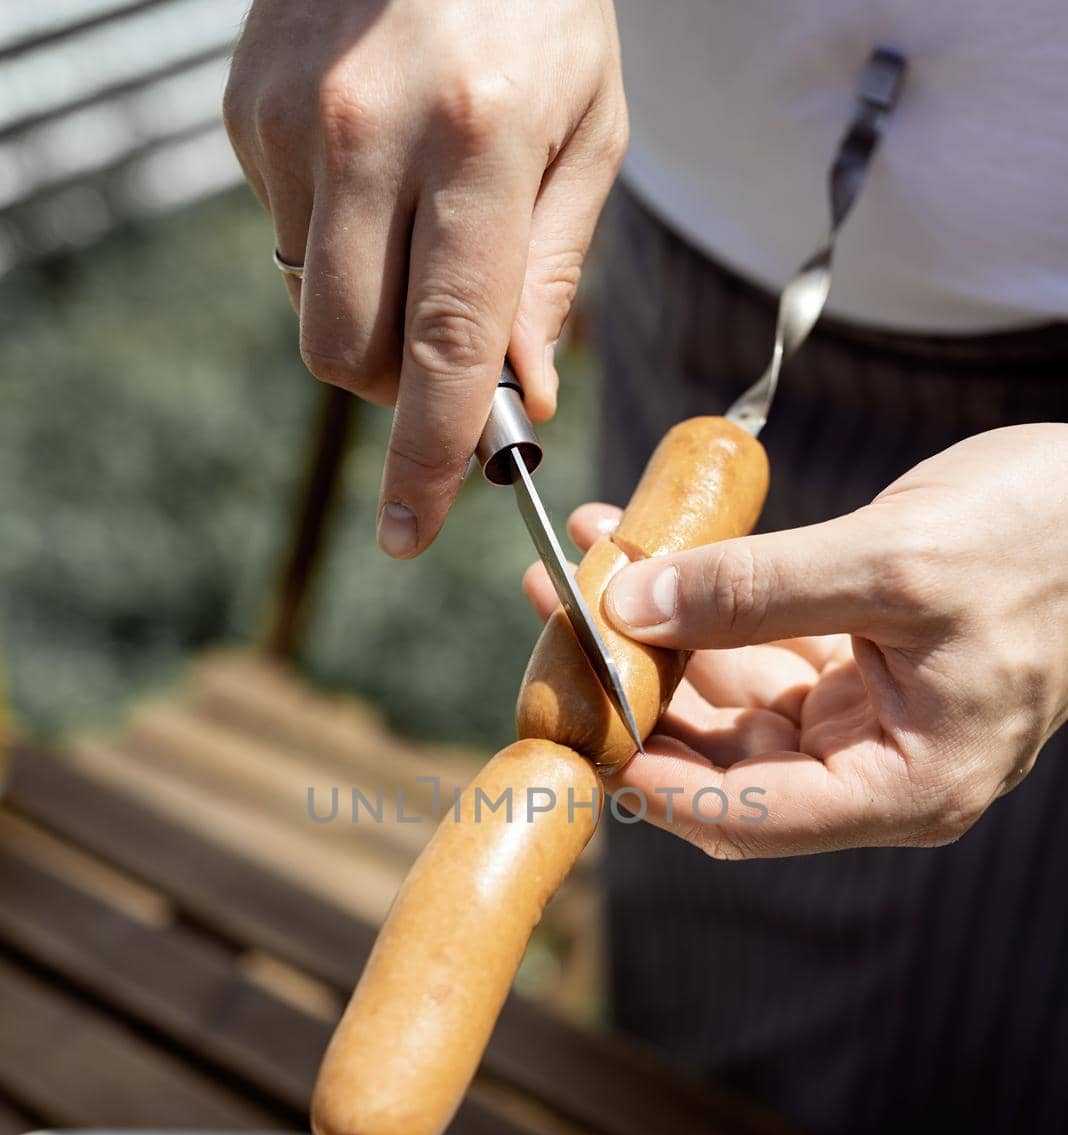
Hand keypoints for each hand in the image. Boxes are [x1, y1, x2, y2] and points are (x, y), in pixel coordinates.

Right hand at [224, 0, 625, 555]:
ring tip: (421, 228)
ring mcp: (291, 120)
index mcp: (477, 141)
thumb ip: (550, 273)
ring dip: (370, 314)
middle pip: (349, 354)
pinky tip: (376, 173)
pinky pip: (285, 242)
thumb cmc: (538, 1)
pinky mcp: (246, 111)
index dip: (431, 459)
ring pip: (312, 307)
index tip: (410, 534)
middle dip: (399, 388)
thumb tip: (520, 396)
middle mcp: (367, 133)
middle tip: (450, 353)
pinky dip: (336, 246)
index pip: (447, 348)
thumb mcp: (589, 130)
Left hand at [525, 426, 1067, 857]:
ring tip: (579, 568)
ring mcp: (867, 716)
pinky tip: (646, 549)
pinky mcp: (860, 663)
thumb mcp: (896, 564)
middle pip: (724, 757)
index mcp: (905, 786)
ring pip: (731, 697)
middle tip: (556, 624)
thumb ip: (759, 590)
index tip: (577, 727)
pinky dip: (704, 602)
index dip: (652, 779)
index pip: (748, 815)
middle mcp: (879, 767)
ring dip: (656, 635)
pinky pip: (760, 645)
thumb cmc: (1047, 540)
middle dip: (636, 691)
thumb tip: (635, 606)